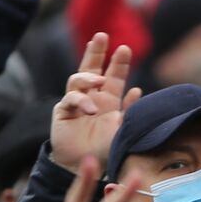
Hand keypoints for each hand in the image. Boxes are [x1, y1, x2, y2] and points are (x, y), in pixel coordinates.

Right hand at [51, 33, 141, 171]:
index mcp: (109, 100)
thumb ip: (130, 111)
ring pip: (77, 80)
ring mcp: (76, 104)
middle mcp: (92, 98)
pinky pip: (69, 99)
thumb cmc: (107, 149)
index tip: (125, 48)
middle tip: (101, 36)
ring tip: (99, 80)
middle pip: (92, 69)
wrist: (87, 166)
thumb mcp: (124, 129)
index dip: (119, 63)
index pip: (114, 76)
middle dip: (96, 52)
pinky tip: (91, 108)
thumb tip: (137, 90)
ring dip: (88, 77)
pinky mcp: (63, 112)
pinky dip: (80, 100)